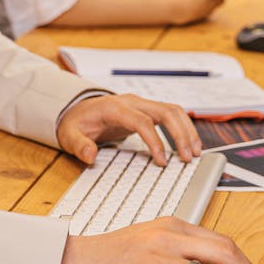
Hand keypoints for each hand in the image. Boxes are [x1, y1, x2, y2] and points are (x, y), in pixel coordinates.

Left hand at [58, 93, 200, 165]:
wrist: (78, 109)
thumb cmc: (76, 123)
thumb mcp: (69, 135)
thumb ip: (78, 145)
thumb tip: (90, 155)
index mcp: (114, 107)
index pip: (141, 121)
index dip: (155, 141)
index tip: (162, 161)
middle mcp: (132, 102)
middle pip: (165, 111)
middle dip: (180, 134)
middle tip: (188, 158)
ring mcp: (141, 104)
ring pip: (173, 110)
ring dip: (187, 130)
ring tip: (195, 153)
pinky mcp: (147, 110)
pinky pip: (171, 115)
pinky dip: (184, 127)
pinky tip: (189, 144)